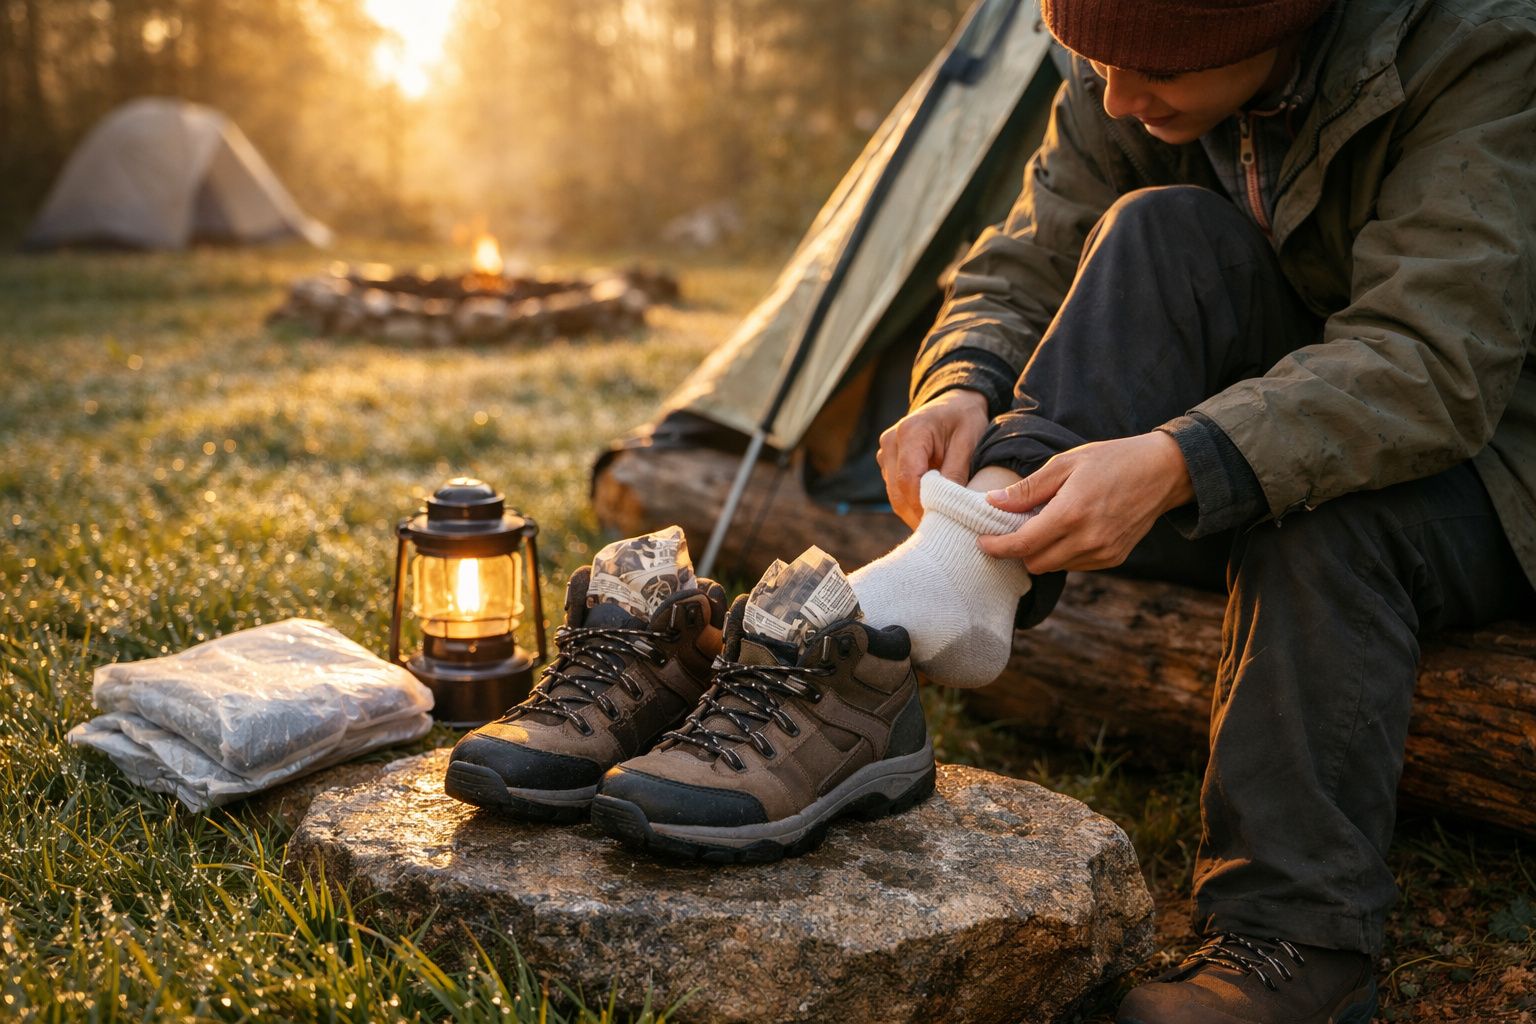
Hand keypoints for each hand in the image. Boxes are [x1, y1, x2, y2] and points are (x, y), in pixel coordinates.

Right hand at [876, 389, 989, 527]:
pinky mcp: (888, 462)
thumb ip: (956, 472)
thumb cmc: (964, 418)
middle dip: (918, 514)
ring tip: (939, 525)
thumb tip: (950, 506)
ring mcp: (886, 452)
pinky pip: (896, 491)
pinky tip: (932, 513)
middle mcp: (891, 442)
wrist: (953, 402)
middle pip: (897, 491)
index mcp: (910, 432)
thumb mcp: (968, 441)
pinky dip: (912, 504)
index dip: (922, 505)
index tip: (941, 522)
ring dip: (914, 511)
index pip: (908, 478)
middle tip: (942, 533)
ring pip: (894, 495)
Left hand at [978, 432, 1194, 572]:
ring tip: (1045, 523)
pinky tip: (1068, 530)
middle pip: (1035, 563)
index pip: (1023, 544)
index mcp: (1071, 513)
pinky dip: (1063, 553)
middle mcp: (1088, 539)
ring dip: (1041, 552)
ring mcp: (1104, 553)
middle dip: (1018, 550)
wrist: (1163, 472)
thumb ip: (1028, 488)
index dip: (998, 547)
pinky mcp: (1114, 559)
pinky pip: (1075, 565)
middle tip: (1012, 528)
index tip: (983, 542)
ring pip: (1055, 567)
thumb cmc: (1112, 460)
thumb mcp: (1065, 464)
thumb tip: (992, 502)